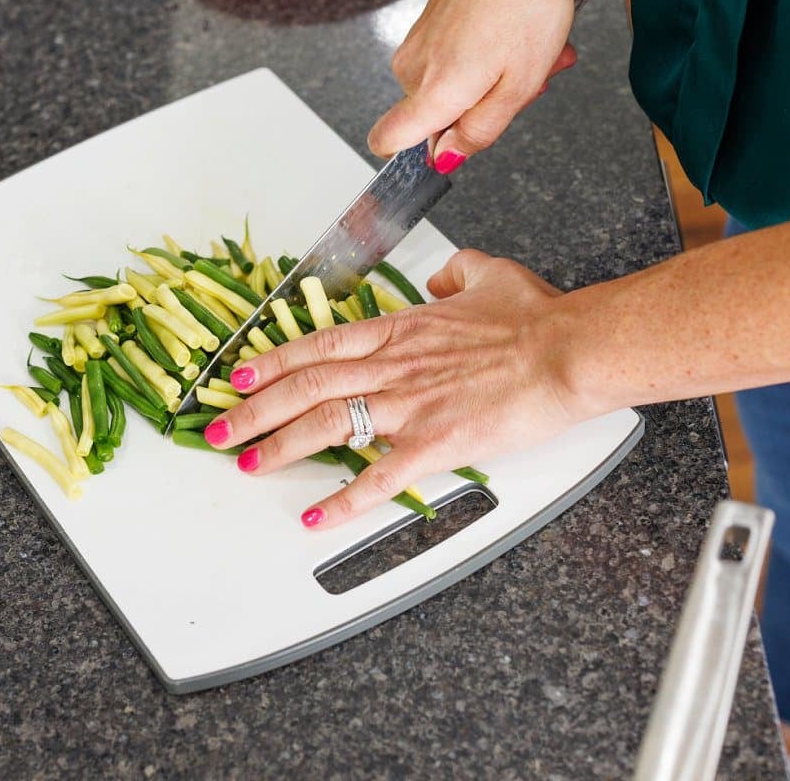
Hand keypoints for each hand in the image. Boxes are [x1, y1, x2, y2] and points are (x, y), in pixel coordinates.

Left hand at [205, 250, 591, 528]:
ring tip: (248, 464)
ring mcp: (409, 405)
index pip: (317, 345)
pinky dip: (342, 500)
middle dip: (253, 410)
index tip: (238, 374)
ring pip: (325, 424)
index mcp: (400, 329)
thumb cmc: (536, 320)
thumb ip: (456, 274)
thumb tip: (441, 279)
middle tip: (219, 430)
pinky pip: (377, 477)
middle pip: (304, 386)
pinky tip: (315, 516)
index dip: (271, 361)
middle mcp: (393, 365)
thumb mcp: (489, 274)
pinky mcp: (434, 443)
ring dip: (279, 447)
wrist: (569, 351)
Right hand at [368, 0, 577, 171]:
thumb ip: (481, 132)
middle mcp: (414, 69)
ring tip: (526, 56)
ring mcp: (418, 43)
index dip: (413, 154)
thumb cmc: (525, 5)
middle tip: (524, 84)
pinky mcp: (427, 23)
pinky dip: (485, 55)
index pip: (387, 139)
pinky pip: (452, 57)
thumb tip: (449, 158)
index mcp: (434, 92)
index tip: (444, 152)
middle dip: (481, 107)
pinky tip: (513, 37)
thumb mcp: (519, 85)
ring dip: (490, 79)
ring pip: (450, 84)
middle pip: (437, 115)